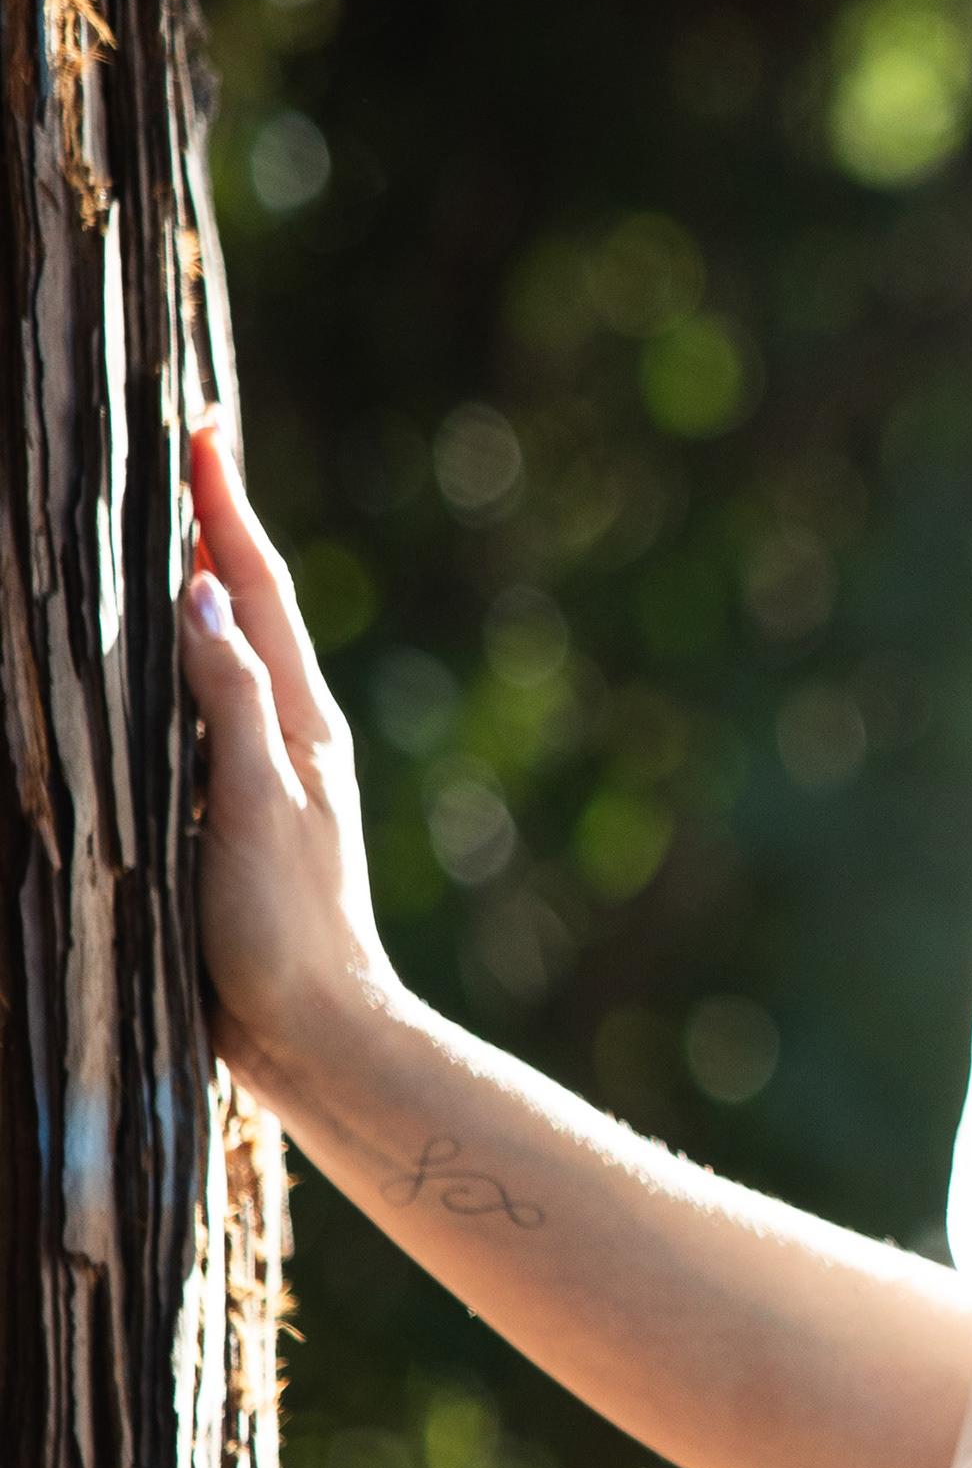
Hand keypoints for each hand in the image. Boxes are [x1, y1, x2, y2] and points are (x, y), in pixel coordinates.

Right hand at [177, 425, 398, 1106]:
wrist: (316, 1037)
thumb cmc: (284, 930)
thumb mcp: (256, 806)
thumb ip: (231, 702)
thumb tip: (206, 592)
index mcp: (300, 721)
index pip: (260, 586)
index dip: (227, 508)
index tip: (202, 430)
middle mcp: (288, 733)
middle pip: (251, 604)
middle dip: (218, 525)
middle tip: (186, 450)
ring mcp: (265, 773)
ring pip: (230, 653)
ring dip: (204, 585)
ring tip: (170, 528)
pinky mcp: (237, 817)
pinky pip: (207, 711)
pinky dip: (184, 661)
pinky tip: (159, 664)